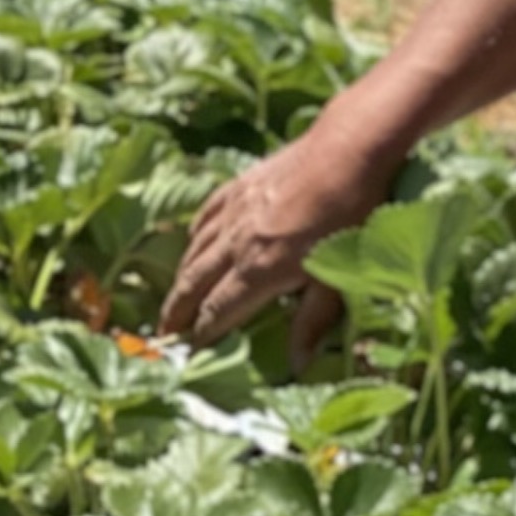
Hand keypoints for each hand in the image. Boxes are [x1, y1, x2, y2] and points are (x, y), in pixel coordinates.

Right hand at [160, 124, 396, 352]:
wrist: (347, 150)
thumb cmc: (352, 217)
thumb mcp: (337, 278)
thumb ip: (313, 322)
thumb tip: (297, 365)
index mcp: (259, 270)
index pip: (217, 311)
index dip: (201, 335)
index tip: (189, 353)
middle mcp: (237, 244)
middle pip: (194, 284)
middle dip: (176, 312)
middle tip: (163, 334)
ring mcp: (234, 212)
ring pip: (195, 250)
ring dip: (181, 277)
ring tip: (173, 297)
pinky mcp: (239, 186)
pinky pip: (206, 216)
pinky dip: (194, 235)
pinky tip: (192, 241)